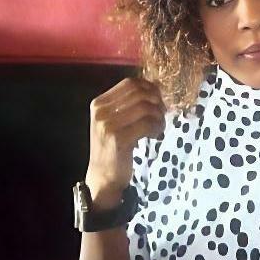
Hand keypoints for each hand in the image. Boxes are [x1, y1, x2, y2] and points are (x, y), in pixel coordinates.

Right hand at [85, 75, 165, 207]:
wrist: (103, 176)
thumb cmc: (112, 147)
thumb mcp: (114, 120)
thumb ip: (129, 103)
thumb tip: (155, 86)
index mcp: (99, 103)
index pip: (130, 83)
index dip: (149, 87)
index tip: (157, 99)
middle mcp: (101, 111)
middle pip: (140, 93)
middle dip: (156, 102)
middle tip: (161, 114)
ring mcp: (108, 125)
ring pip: (145, 107)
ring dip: (158, 116)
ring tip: (158, 126)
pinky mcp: (118, 138)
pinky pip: (147, 123)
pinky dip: (156, 127)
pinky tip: (154, 135)